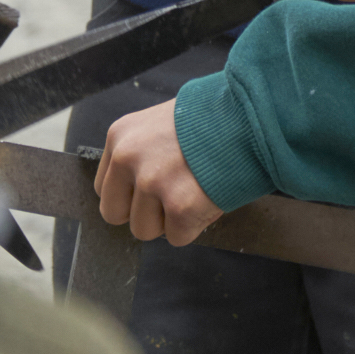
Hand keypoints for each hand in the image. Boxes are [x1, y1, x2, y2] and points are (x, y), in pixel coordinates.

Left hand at [95, 103, 221, 245]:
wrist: (249, 116)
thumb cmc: (211, 119)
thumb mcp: (160, 124)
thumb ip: (142, 154)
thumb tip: (135, 191)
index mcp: (120, 136)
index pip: (104, 188)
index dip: (130, 194)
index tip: (152, 189)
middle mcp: (128, 157)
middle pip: (114, 214)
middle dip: (143, 212)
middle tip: (170, 197)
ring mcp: (152, 182)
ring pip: (144, 230)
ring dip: (170, 220)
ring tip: (194, 191)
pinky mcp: (179, 206)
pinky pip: (177, 237)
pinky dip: (195, 226)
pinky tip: (208, 198)